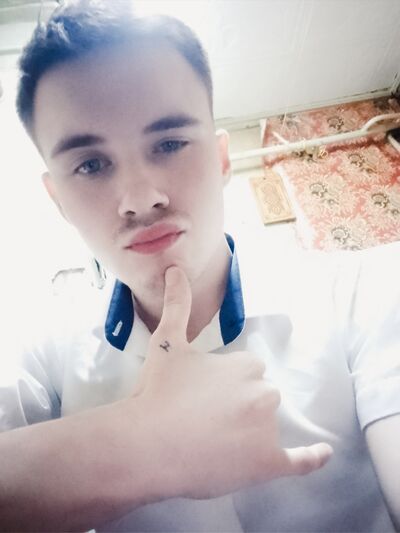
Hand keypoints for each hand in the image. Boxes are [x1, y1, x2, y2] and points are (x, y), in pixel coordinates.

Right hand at [132, 266, 332, 498]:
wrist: (144, 444)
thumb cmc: (156, 391)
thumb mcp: (167, 343)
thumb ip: (178, 304)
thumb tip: (175, 269)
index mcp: (246, 364)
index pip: (248, 373)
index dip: (226, 386)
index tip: (202, 396)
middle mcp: (264, 392)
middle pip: (260, 398)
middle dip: (240, 406)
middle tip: (204, 420)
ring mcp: (267, 429)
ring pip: (267, 427)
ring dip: (249, 432)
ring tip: (211, 443)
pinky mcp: (267, 463)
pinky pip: (299, 461)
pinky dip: (311, 458)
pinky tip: (323, 453)